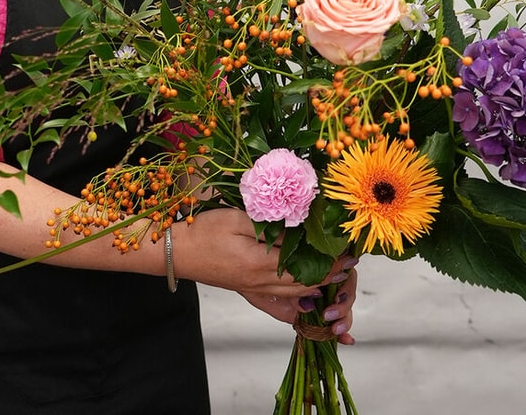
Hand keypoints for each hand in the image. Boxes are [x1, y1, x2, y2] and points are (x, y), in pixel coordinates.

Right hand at [174, 209, 357, 343]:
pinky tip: (301, 304)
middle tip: (348, 264)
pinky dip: (292, 305)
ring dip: (316, 287)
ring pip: (292, 296)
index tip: (348, 252)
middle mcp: (260, 283)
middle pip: (304, 285)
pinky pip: (274, 304)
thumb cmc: (203, 231)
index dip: (330, 262)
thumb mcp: (238, 219)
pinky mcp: (244, 290)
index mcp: (260, 264)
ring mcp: (252, 289)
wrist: (176, 252)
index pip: (306, 268)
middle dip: (330, 276)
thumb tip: (299, 226)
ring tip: (334, 276)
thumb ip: (269, 223)